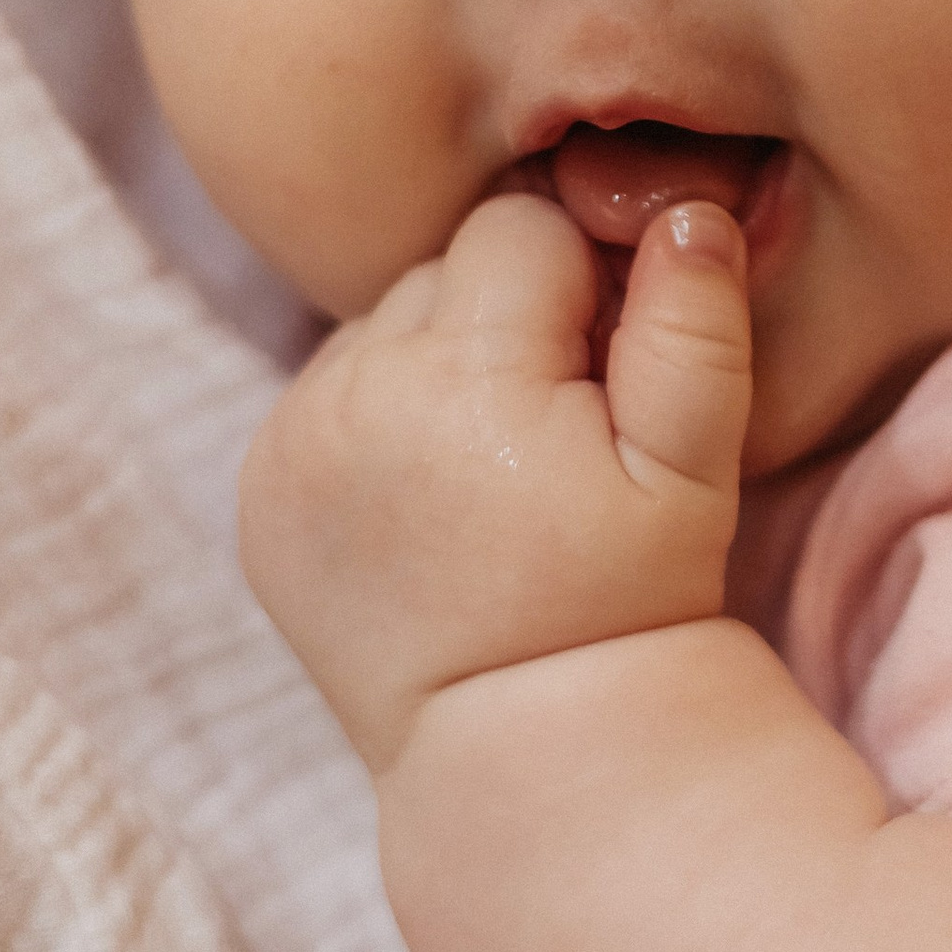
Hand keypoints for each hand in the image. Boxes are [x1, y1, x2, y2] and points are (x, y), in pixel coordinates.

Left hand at [239, 190, 751, 774]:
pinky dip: (376, 416)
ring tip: (490, 465)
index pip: (522, 228)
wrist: (516, 740)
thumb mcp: (694, 469)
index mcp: (463, 373)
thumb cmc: (625, 600)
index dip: (580, 285)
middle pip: (443, 268)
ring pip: (383, 323)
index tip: (601, 372)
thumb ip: (693, 326)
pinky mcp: (257, 483)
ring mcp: (290, 439)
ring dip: (437, 364)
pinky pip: (329, 389)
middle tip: (551, 428)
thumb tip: (690, 210)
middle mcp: (354, 391)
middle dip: (504, 322)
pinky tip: (430, 493)